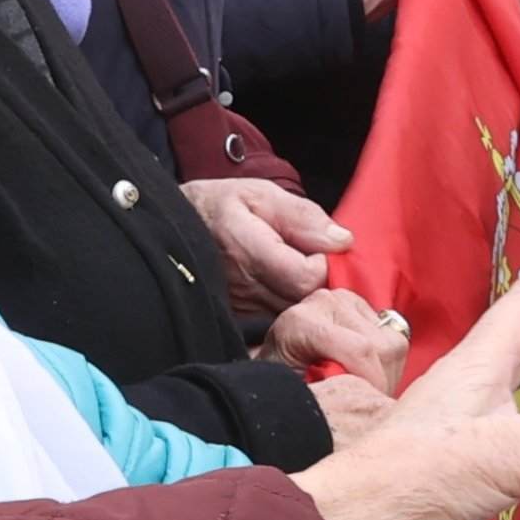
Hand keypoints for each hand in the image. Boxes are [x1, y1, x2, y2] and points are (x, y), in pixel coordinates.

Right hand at [187, 179, 354, 314]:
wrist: (177, 229)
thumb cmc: (223, 208)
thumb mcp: (262, 195)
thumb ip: (303, 216)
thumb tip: (342, 240)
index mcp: (246, 249)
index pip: (307, 277)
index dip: (323, 263)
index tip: (319, 248)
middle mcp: (242, 287)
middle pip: (305, 301)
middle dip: (319, 282)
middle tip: (311, 260)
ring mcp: (239, 310)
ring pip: (295, 317)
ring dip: (306, 297)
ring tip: (296, 271)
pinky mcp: (239, 323)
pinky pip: (279, 324)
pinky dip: (290, 308)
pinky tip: (284, 288)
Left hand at [254, 288, 406, 391]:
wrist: (274, 364)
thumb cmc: (281, 384)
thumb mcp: (295, 392)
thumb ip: (325, 389)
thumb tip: (361, 396)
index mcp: (301, 322)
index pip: (359, 348)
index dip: (375, 381)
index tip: (375, 406)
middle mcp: (324, 301)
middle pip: (381, 346)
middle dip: (382, 381)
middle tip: (368, 401)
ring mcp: (343, 298)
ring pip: (392, 341)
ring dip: (387, 371)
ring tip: (364, 386)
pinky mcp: (359, 303)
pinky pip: (393, 334)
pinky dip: (387, 358)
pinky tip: (366, 369)